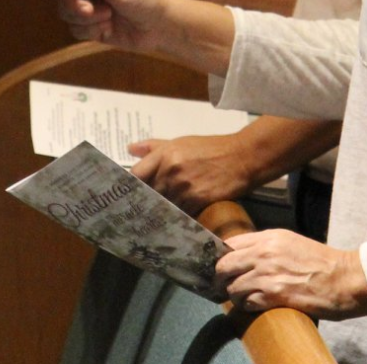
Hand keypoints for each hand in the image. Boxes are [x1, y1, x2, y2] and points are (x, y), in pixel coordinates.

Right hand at [42, 0, 179, 52]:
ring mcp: (91, 9)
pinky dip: (90, 31)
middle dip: (73, 4)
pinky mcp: (94, 28)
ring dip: (85, 19)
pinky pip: (76, 31)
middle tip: (89, 9)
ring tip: (107, 17)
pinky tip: (108, 28)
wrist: (161, 26)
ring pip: (67, 15)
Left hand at [128, 133, 262, 212]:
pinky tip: (174, 222)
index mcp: (164, 154)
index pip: (136, 175)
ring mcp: (183, 186)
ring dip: (159, 213)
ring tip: (154, 221)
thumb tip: (130, 149)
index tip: (124, 196)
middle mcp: (170, 170)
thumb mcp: (181, 142)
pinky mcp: (197, 199)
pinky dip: (176, 218)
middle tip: (136, 214)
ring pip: (163, 206)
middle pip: (147, 194)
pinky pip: (180, 214)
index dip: (128, 188)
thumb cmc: (211, 149)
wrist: (242, 158)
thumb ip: (154, 147)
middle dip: (143, 204)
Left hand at [215, 230, 366, 318]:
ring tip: (243, 299)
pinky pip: (247, 302)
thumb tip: (245, 257)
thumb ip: (268, 247)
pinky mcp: (275, 295)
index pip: (229, 244)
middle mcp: (264, 253)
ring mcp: (268, 274)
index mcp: (269, 238)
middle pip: (223, 266)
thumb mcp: (292, 243)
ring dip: (234, 296)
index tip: (219, 267)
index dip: (219, 257)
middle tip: (221, 287)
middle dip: (219, 279)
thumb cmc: (322, 263)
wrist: (345, 279)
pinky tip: (256, 305)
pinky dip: (248, 306)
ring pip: (232, 287)